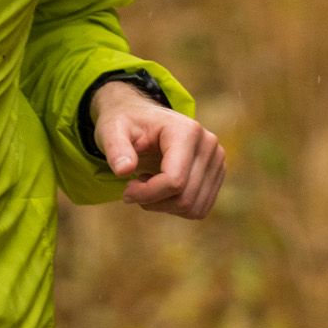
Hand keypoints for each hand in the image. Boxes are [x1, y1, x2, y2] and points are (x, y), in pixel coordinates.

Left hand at [91, 82, 224, 219]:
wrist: (141, 119)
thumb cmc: (125, 124)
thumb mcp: (111, 131)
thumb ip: (115, 148)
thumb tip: (124, 170)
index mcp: (186, 131)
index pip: (174, 181)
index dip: (146, 194)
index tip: (126, 190)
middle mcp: (208, 144)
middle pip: (185, 198)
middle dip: (152, 202)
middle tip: (132, 189)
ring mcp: (217, 160)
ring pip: (193, 208)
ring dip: (164, 206)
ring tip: (148, 186)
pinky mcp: (216, 174)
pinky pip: (198, 208)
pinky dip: (175, 207)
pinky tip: (161, 189)